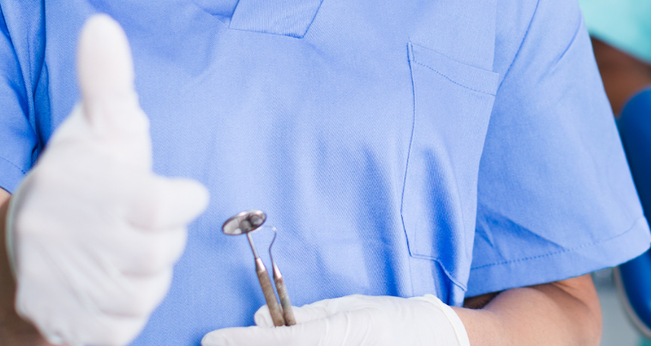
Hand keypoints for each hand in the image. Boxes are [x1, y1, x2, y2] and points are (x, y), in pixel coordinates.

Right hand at [10, 15, 210, 345]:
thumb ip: (105, 83)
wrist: (3, 263)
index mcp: (70, 191)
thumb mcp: (90, 132)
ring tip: (116, 254)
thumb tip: (103, 25)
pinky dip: (125, 311)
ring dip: (143, 276)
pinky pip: (127, 328)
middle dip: (158, 239)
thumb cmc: (68, 189)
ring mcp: (56, 294)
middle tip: (134, 226)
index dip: (179, 200)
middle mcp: (57, 245)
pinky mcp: (63, 331)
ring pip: (147, 293)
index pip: (164, 207)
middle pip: (161, 253)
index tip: (174, 195)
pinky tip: (105, 287)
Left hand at [202, 294, 469, 345]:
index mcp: (343, 334)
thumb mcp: (351, 308)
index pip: (279, 343)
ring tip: (257, 340)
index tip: (210, 337)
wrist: (440, 343)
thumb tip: (261, 319)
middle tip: (222, 342)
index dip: (241, 342)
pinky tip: (282, 342)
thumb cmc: (396, 320)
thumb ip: (306, 315)